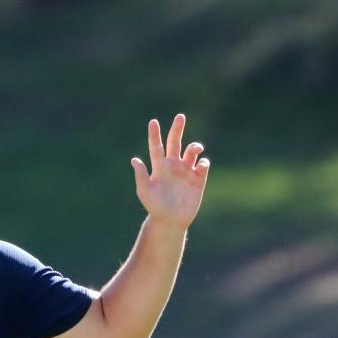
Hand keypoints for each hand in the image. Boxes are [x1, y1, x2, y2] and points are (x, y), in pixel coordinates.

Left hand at [132, 114, 209, 229]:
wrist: (170, 221)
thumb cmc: (155, 207)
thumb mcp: (145, 191)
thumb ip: (141, 175)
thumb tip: (134, 160)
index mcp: (159, 166)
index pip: (157, 146)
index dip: (155, 134)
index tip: (153, 122)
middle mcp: (173, 165)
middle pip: (176, 142)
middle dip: (178, 129)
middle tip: (180, 117)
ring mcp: (186, 171)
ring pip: (192, 151)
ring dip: (194, 146)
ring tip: (195, 149)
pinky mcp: (198, 179)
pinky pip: (203, 165)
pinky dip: (203, 162)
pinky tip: (200, 167)